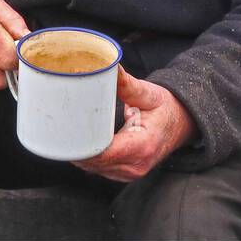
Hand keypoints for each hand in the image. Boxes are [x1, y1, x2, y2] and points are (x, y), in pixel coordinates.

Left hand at [73, 67, 198, 181]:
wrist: (183, 124)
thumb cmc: (166, 108)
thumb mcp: (149, 93)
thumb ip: (127, 83)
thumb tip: (108, 67)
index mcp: (143, 146)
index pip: (104, 153)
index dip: (82, 146)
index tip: (65, 132)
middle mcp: (136, 165)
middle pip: (95, 163)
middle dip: (75, 149)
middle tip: (57, 127)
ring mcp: (130, 173)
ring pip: (94, 169)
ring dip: (80, 155)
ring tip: (65, 134)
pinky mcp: (125, 173)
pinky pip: (100, 170)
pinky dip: (88, 158)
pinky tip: (78, 145)